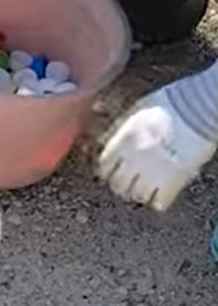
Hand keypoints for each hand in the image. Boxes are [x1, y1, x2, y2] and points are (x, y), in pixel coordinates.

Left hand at [97, 69, 217, 211]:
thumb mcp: (137, 111)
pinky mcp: (173, 181)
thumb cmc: (172, 103)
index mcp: (123, 141)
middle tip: (129, 184)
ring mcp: (152, 172)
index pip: (104, 166)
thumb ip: (121, 128)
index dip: (108, 171)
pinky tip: (162, 194)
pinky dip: (158, 200)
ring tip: (146, 189)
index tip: (112, 173)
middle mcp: (133, 159)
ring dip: (140, 193)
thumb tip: (106, 136)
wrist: (199, 107)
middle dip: (122, 185)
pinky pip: (158, 202)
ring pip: (136, 195)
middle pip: (118, 184)